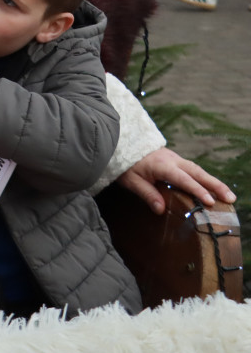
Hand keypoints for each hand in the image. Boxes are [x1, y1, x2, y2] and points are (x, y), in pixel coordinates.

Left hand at [116, 147, 235, 214]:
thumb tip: (161, 209)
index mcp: (162, 166)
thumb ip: (146, 193)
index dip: (197, 190)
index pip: (183, 179)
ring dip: (213, 182)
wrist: (121, 142)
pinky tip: (212, 187)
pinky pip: (193, 169)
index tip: (210, 201)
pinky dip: (204, 177)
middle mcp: (172, 160)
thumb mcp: (131, 181)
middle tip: (230, 198)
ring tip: (227, 195)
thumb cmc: (124, 163)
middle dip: (215, 185)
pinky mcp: (174, 159)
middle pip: (197, 172)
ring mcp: (175, 158)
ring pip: (197, 170)